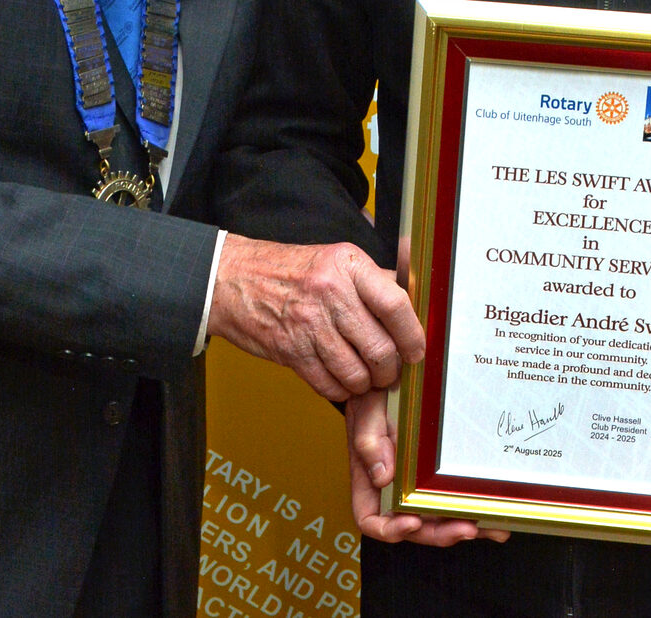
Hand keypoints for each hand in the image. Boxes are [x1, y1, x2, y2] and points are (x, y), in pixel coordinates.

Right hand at [209, 236, 424, 400]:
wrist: (233, 279)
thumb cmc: (289, 271)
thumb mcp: (334, 261)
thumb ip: (373, 281)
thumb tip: (412, 306)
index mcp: (347, 264)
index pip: (395, 303)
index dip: (412, 334)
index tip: (417, 350)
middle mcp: (330, 292)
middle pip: (380, 347)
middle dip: (391, 370)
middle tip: (390, 370)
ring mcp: (309, 324)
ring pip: (357, 373)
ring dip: (366, 384)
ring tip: (365, 375)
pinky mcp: (291, 352)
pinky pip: (330, 386)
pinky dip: (341, 390)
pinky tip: (340, 378)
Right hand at [347, 389, 510, 545]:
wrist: (395, 376)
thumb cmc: (375, 395)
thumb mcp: (367, 410)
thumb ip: (369, 441)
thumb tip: (383, 476)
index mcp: (370, 481)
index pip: (372, 520)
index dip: (392, 530)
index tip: (413, 521)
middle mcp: (395, 490)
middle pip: (415, 528)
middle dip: (441, 533)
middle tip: (466, 528)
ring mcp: (419, 486)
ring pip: (440, 520)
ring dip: (466, 528)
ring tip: (493, 528)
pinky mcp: (439, 476)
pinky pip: (455, 499)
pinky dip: (475, 510)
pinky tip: (496, 513)